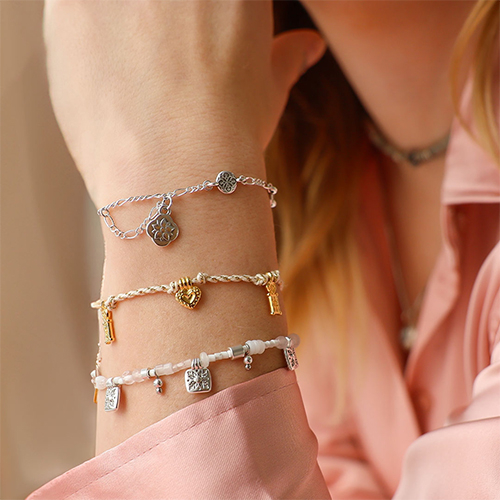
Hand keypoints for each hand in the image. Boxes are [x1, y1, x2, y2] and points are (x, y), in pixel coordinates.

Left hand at [43, 0, 325, 204]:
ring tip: (144, 70)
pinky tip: (112, 77)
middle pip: (166, 2)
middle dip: (169, 21)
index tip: (211, 41)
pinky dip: (91, 36)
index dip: (214, 22)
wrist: (176, 174)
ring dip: (131, 24)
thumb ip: (285, 57)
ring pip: (119, 4)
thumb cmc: (231, 133)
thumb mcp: (269, 92)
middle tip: (174, 57)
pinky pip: (75, 10)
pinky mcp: (65, 9)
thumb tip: (310, 47)